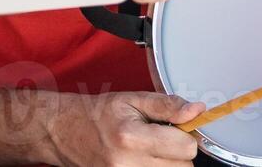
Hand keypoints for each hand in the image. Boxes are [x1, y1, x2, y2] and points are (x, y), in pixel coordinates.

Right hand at [44, 90, 204, 166]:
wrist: (64, 131)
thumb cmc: (97, 113)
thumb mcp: (131, 99)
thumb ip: (166, 105)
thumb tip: (197, 111)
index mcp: (131, 137)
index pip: (186, 147)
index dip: (186, 134)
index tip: (176, 127)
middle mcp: (127, 164)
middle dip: (178, 151)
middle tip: (160, 138)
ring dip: (168, 164)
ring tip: (149, 150)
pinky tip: (143, 160)